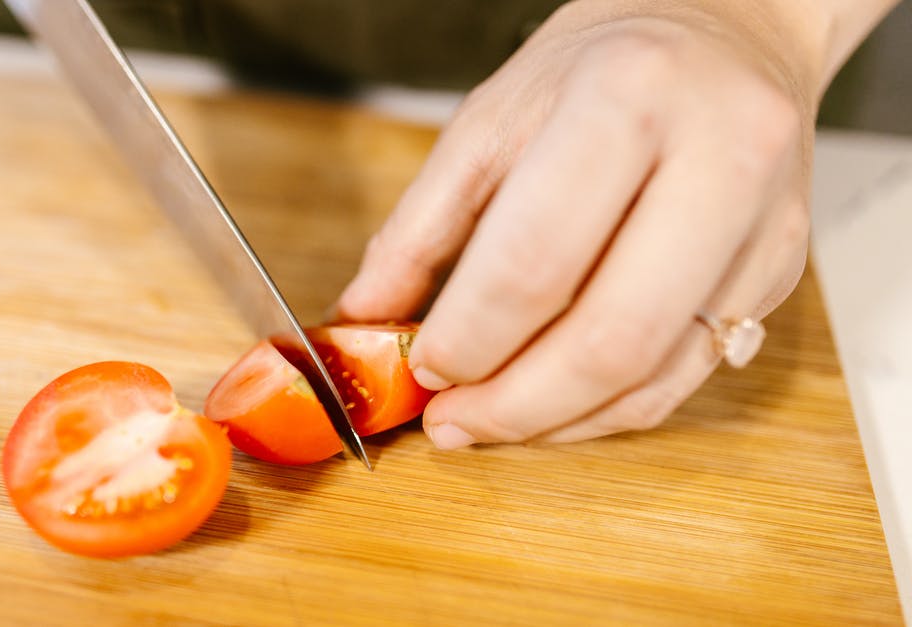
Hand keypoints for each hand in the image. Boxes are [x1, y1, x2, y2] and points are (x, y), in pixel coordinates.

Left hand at [334, 0, 841, 446]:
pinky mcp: (779, 271)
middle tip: (451, 422)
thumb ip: (422, 226)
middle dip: (513, 403)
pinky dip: (606, 411)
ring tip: (488, 420)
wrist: (729, 30)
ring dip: (556, 420)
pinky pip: (687, 375)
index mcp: (627, 100)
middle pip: (610, 336)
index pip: (536, 259)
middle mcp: (719, 161)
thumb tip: (365, 318)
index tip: (423, 367)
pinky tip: (551, 408)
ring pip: (655, 373)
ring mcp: (762, 225)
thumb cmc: (602, 65)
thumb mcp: (491, 119)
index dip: (469, 336)